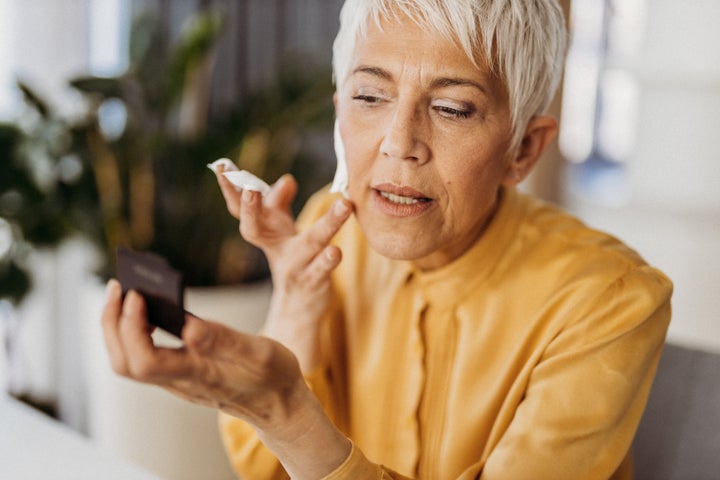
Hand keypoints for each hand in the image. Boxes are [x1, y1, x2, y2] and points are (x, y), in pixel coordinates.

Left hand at [101, 280, 350, 477]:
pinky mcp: (180, 375)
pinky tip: (146, 311)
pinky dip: (134, 332)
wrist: (279, 404)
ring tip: (125, 293)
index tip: (136, 294)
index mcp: (197, 375)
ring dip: (118, 328)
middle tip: (118, 285)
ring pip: (129, 362)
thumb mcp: (260, 354)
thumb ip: (224, 341)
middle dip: (112, 324)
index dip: (130, 327)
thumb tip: (188, 326)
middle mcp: (180, 381)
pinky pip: (143, 357)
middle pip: (125, 363)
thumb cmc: (272, 377)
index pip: (144, 361)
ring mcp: (177, 380)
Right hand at [215, 169, 352, 372]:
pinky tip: (336, 251)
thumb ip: (280, 202)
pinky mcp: (313, 283)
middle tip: (249, 190)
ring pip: (310, 243)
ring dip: (328, 223)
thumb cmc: (291, 258)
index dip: (229, 189)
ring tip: (344, 204)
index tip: (220, 167)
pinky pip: (321, 270)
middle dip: (250, 210)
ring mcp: (294, 267)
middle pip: (256, 229)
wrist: (299, 308)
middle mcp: (276, 249)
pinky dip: (328, 261)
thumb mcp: (282, 230)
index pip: (241, 210)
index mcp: (266, 233)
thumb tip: (286, 180)